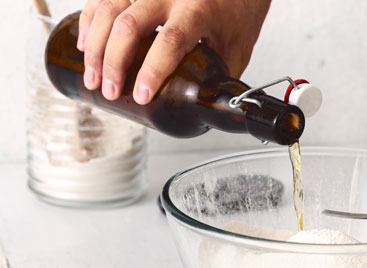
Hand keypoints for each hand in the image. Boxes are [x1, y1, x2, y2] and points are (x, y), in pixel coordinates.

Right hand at [77, 0, 270, 103]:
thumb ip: (218, 80)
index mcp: (199, 11)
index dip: (151, 70)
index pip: (170, 41)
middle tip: (108, 91)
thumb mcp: (235, 52)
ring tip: (92, 77)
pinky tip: (85, 45)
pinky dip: (89, 20)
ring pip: (110, 8)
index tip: (140, 95)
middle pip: (130, 24)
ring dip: (95, 45)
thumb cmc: (236, 18)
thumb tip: (204, 114)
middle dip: (113, 62)